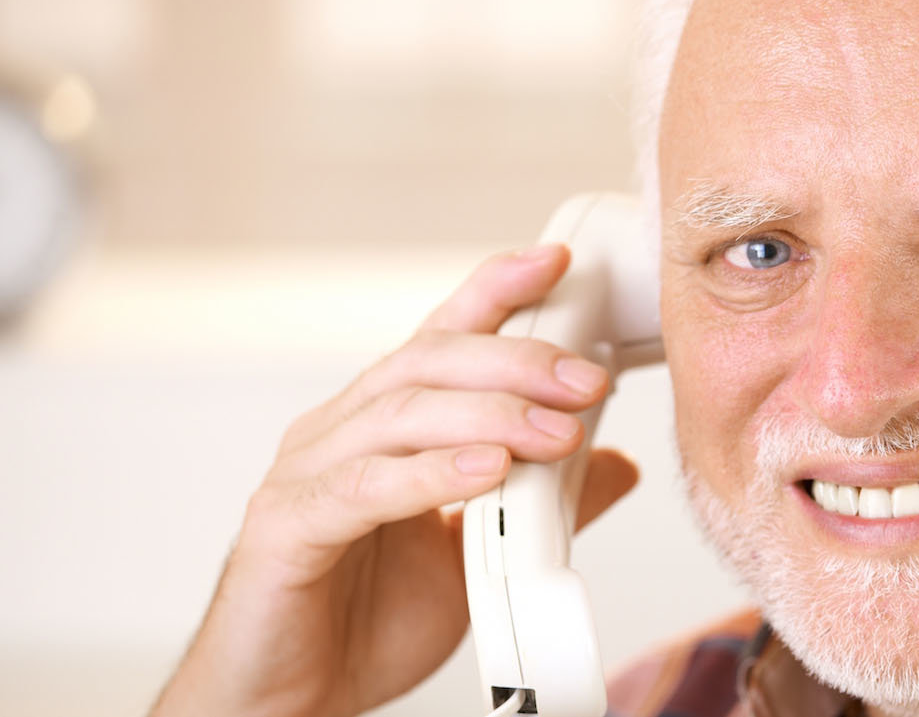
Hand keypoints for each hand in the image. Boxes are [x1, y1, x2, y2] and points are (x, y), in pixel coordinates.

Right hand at [150, 244, 638, 716]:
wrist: (290, 698)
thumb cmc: (364, 620)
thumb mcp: (477, 554)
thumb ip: (540, 503)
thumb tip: (615, 461)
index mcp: (381, 425)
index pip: (439, 338)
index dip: (493, 292)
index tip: (556, 263)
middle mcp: (339, 432)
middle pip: (427, 362)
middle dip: (515, 360)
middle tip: (585, 379)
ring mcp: (304, 474)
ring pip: (400, 414)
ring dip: (490, 416)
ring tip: (559, 433)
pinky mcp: (285, 528)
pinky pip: (363, 488)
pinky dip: (430, 474)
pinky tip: (487, 472)